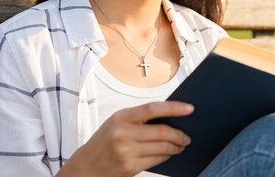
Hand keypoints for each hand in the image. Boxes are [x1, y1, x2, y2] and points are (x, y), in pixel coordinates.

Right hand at [57, 101, 193, 176]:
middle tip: (187, 136)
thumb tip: (169, 117)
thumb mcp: (116, 122)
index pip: (152, 108)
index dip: (174, 108)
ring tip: (181, 145)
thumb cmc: (104, 141)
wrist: (85, 167)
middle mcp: (123, 133)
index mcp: (121, 117)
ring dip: (176, 146)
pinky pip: (156, 160)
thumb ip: (138, 118)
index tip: (189, 108)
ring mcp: (126, 152)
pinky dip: (166, 156)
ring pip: (162, 147)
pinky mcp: (130, 167)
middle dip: (179, 134)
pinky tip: (170, 153)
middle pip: (161, 132)